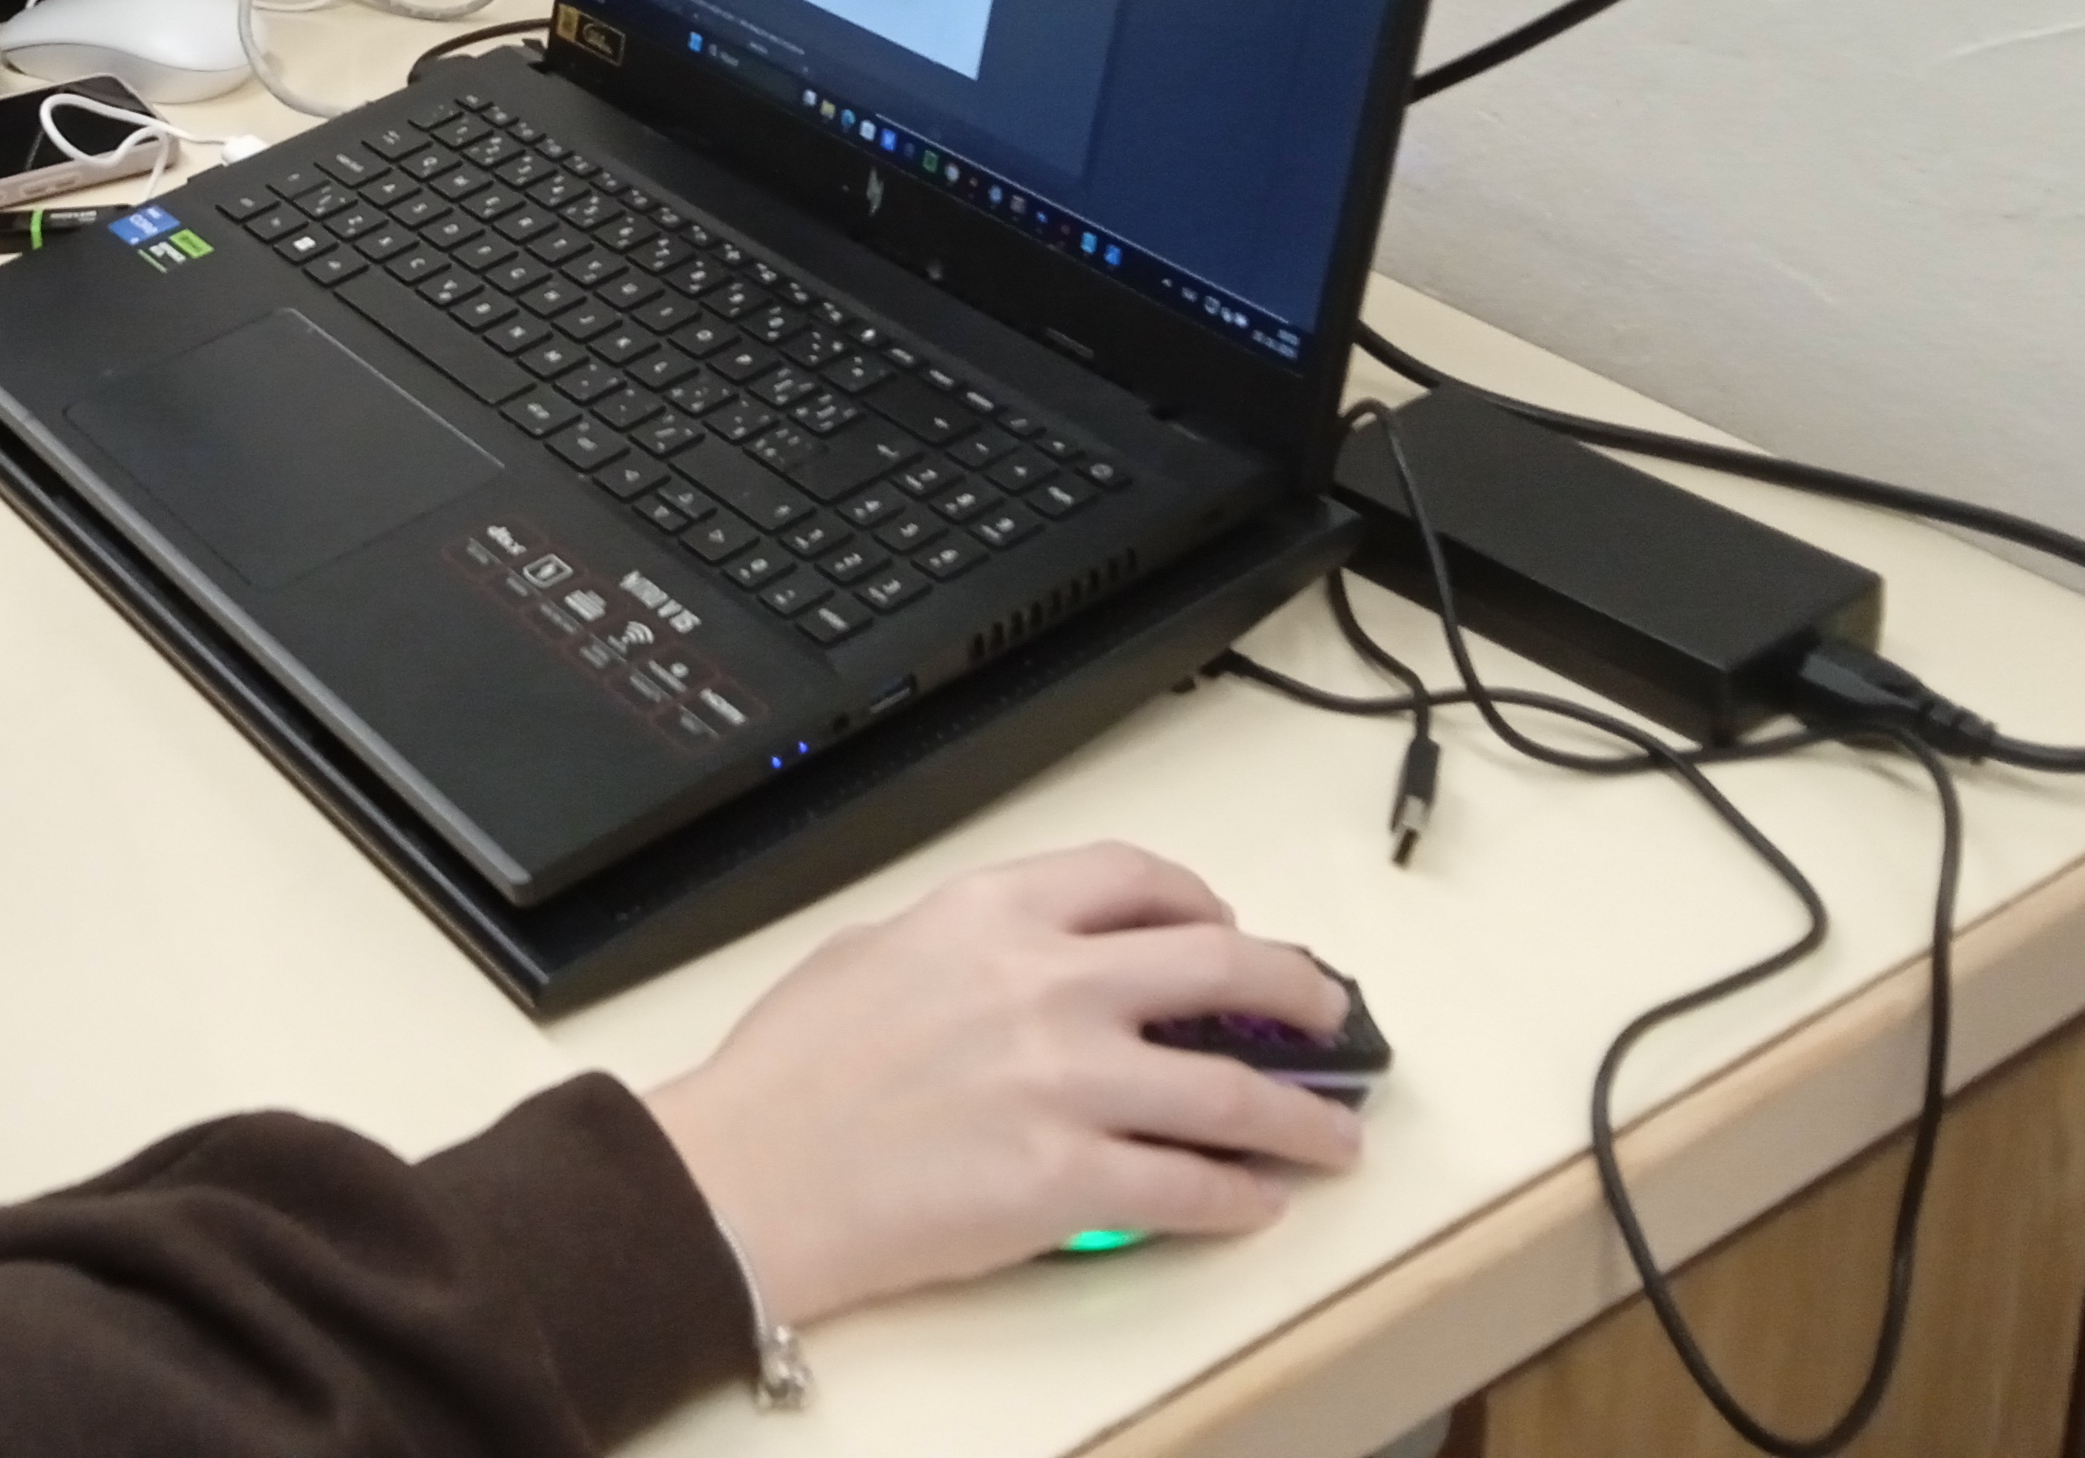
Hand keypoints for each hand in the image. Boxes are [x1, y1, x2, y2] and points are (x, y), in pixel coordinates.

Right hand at [644, 844, 1365, 1322]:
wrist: (747, 1173)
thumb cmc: (791, 1072)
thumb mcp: (877, 950)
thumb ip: (970, 942)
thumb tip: (1033, 960)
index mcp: (995, 912)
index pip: (1138, 878)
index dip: (1206, 903)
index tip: (1232, 929)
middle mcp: (1048, 983)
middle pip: (1222, 966)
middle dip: (1298, 992)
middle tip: (1330, 1017)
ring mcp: (1066, 1083)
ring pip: (1233, 1092)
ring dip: (1303, 1118)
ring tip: (1336, 1137)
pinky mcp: (1067, 1182)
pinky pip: (1189, 1189)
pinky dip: (1239, 1201)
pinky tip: (1258, 1206)